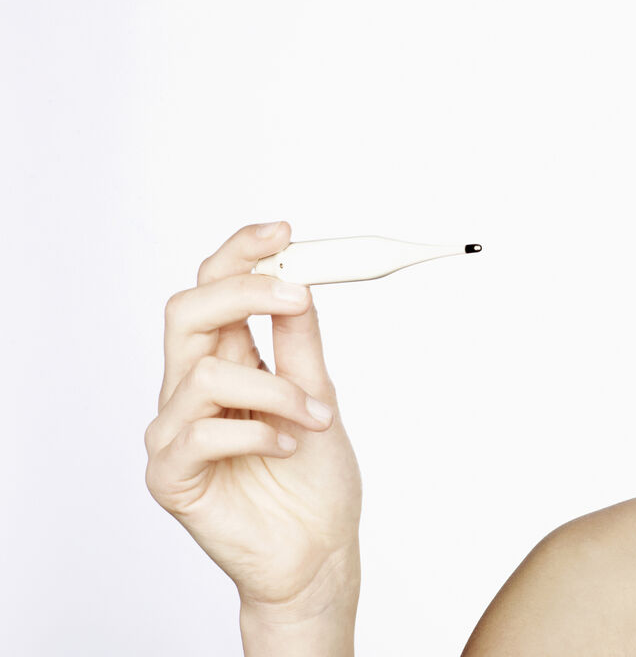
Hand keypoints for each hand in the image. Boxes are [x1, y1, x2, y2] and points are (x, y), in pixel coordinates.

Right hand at [145, 221, 362, 619]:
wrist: (317, 551)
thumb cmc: (315, 479)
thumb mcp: (319, 393)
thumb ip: (301, 341)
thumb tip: (300, 280)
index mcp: (227, 362)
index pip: (214, 289)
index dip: (241, 253)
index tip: (283, 230)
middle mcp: (191, 389)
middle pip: (187, 311)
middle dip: (244, 291)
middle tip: (298, 297)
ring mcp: (175, 431)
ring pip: (204, 371)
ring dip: (276, 389)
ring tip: (317, 418)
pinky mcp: (170, 474)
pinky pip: (202, 430)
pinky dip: (259, 430)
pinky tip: (288, 446)